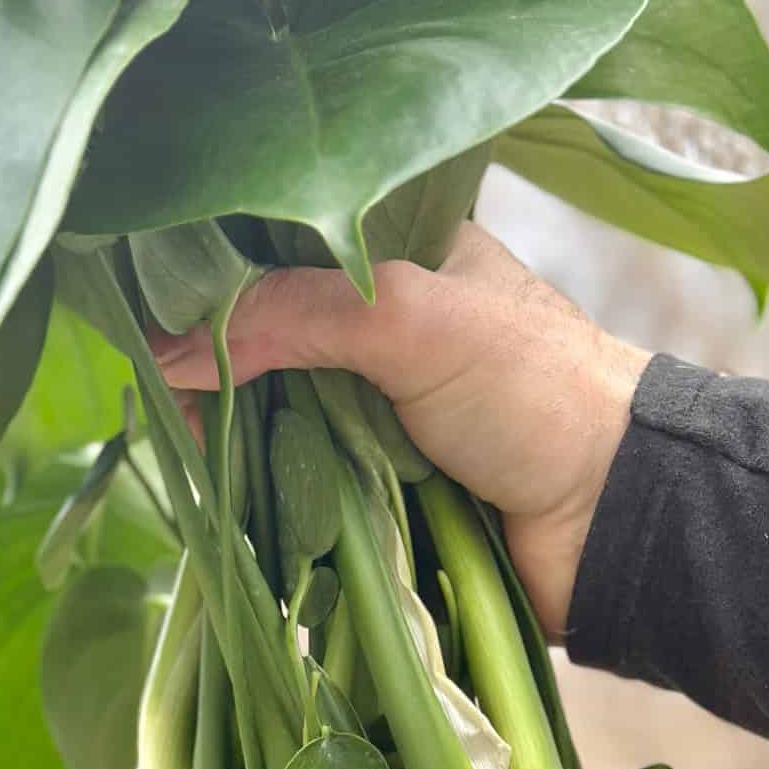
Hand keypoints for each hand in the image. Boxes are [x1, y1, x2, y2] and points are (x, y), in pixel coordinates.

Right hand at [153, 223, 649, 634]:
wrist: (615, 517)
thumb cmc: (535, 393)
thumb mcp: (408, 318)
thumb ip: (290, 316)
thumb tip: (164, 348)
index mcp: (398, 258)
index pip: (277, 251)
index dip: (212, 283)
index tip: (153, 319)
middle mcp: (386, 334)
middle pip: (266, 346)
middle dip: (214, 378)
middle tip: (169, 408)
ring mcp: (384, 419)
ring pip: (279, 425)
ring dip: (237, 448)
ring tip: (193, 463)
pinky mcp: (387, 496)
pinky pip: (307, 494)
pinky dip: (272, 503)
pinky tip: (228, 508)